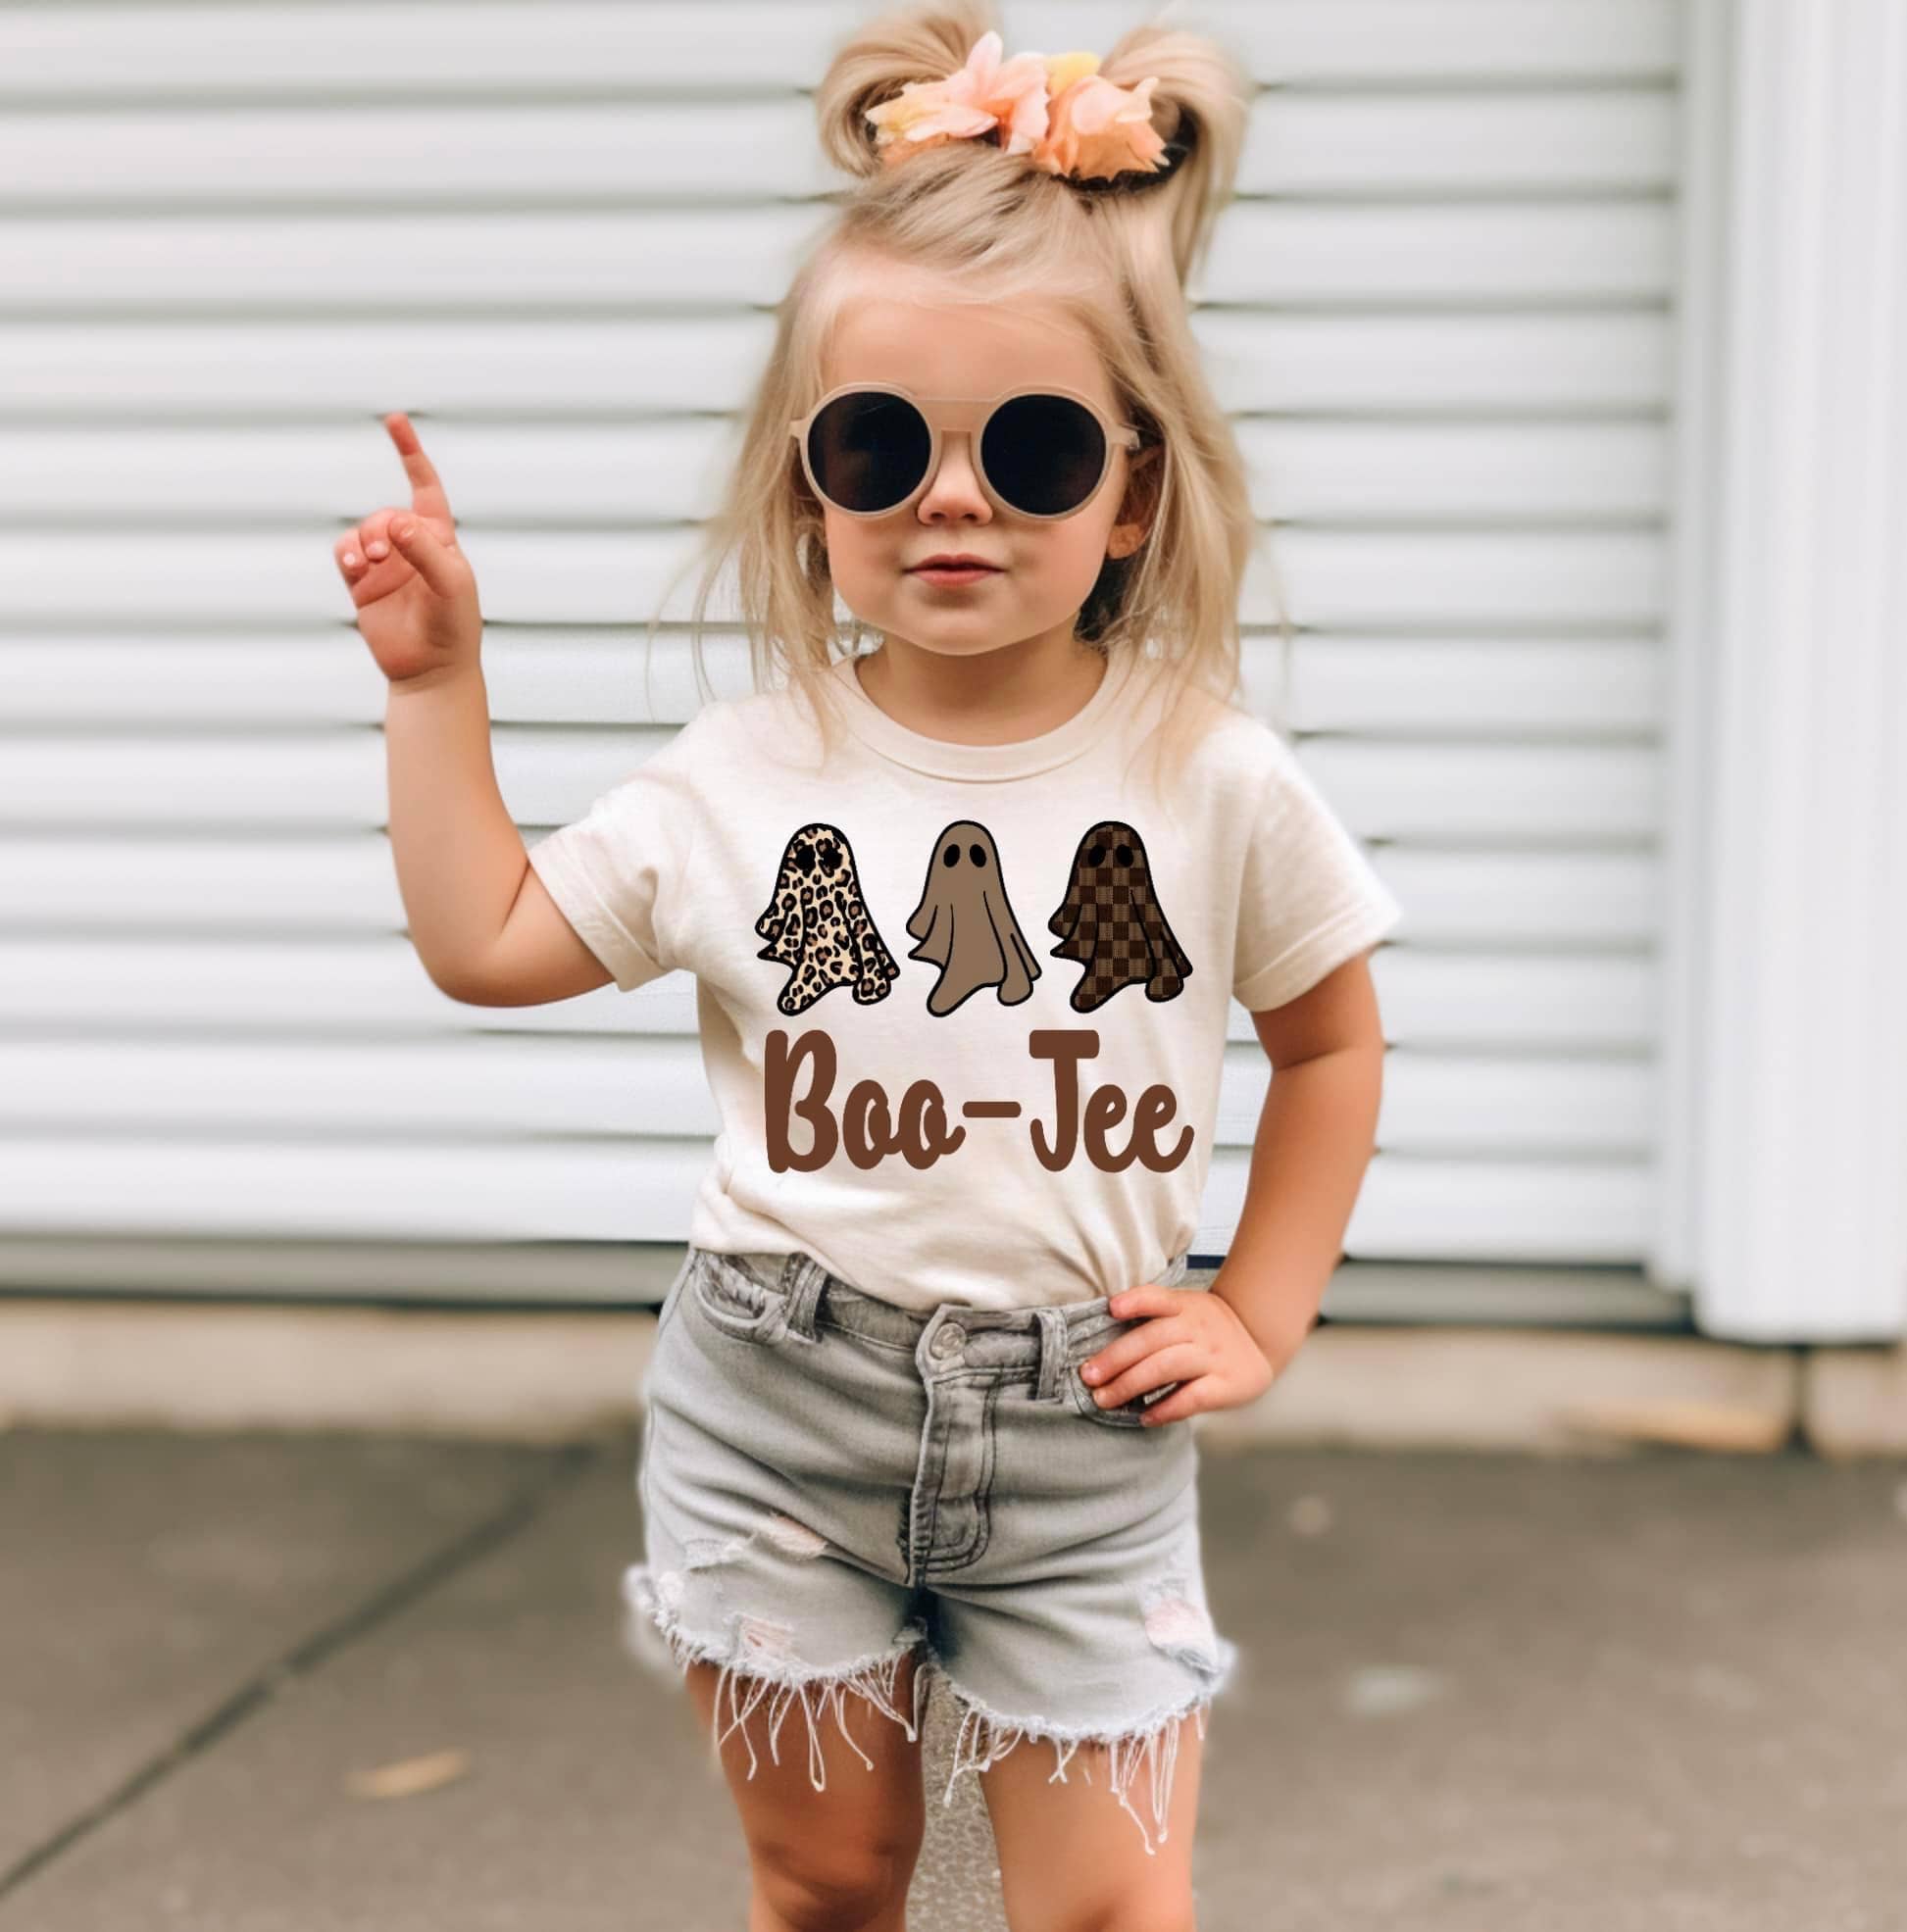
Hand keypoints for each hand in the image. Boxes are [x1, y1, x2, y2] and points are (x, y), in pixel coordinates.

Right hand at [336, 412, 481, 683]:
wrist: (431, 671)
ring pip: (361, 532)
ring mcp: (385, 565)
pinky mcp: (362, 584)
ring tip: (370, 563)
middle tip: (386, 553)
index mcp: (441, 540)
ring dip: (363, 540)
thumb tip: (397, 522)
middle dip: (382, 526)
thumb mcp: (451, 584)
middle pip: (386, 514)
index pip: (425, 488)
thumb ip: (425, 550)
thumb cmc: (454, 627)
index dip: (411, 454)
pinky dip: (346, 552)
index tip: (394, 421)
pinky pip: (345, 552)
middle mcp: (411, 548)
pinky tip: (354, 566)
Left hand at [1079, 1280, 1276, 1426]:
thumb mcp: (1187, 1309)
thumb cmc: (1208, 1328)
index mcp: (1185, 1306)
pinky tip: (1145, 1417)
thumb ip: (1153, 1317)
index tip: (1112, 1309)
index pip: (1158, 1297)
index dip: (1135, 1300)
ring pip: (1166, 1367)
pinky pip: (1191, 1397)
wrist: (1259, 1340)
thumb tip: (1103, 1343)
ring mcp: (1212, 1356)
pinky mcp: (1225, 1385)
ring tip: (1105, 1400)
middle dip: (1115, 1359)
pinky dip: (1165, 1408)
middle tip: (1088, 1377)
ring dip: (1130, 1384)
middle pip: (1152, 1339)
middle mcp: (1198, 1328)